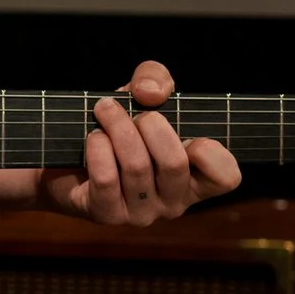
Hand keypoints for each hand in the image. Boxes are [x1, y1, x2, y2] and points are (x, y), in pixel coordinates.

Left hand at [37, 60, 240, 225]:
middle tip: (135, 112)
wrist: (68, 157)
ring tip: (104, 110)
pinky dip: (98, 148)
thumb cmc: (120, 128)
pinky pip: (106, 178)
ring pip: (136, 166)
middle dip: (151, 125)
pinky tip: (93, 137)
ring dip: (118, 127)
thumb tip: (151, 93)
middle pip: (175, 163)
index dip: (212, 152)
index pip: (226, 177)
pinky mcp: (107, 214)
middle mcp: (173, 202)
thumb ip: (156, 79)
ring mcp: (141, 213)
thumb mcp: (144, 95)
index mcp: (195, 179)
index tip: (189, 134)